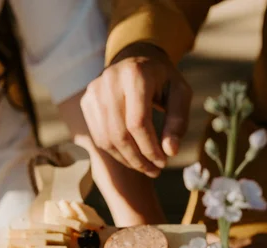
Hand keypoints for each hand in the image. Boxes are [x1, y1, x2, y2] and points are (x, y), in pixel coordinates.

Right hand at [81, 43, 192, 177]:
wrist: (136, 58)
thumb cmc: (162, 79)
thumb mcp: (180, 94)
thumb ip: (178, 121)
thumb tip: (171, 151)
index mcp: (135, 74)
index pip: (138, 122)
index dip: (150, 148)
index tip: (164, 162)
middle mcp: (110, 80)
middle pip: (119, 134)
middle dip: (138, 159)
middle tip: (154, 170)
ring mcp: (94, 91)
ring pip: (106, 139)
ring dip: (127, 160)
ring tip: (145, 167)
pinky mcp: (87, 101)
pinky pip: (99, 136)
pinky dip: (115, 153)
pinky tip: (131, 157)